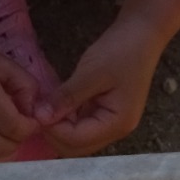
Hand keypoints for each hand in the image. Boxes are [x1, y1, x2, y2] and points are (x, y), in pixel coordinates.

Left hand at [43, 18, 167, 156]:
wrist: (143, 32)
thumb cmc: (121, 51)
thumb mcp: (91, 73)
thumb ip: (66, 98)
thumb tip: (40, 118)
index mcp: (117, 123)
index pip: (76, 140)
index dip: (53, 128)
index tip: (36, 109)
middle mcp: (116, 130)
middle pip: (76, 147)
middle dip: (55, 132)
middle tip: (40, 109)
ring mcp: (111, 122)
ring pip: (77, 138)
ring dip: (59, 126)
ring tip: (46, 105)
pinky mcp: (105, 112)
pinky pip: (81, 125)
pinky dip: (67, 118)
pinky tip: (57, 103)